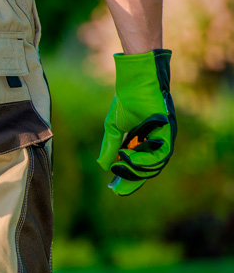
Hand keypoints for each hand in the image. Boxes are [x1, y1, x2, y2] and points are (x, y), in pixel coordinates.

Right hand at [97, 50, 176, 195]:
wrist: (133, 83)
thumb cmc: (125, 101)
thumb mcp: (113, 129)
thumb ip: (110, 147)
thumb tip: (104, 166)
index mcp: (143, 142)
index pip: (138, 165)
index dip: (127, 178)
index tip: (115, 189)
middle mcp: (156, 142)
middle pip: (147, 168)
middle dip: (131, 179)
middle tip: (117, 187)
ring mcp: (164, 137)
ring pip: (155, 164)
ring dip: (137, 169)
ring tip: (121, 167)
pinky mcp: (168, 131)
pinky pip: (160, 152)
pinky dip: (144, 159)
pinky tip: (128, 158)